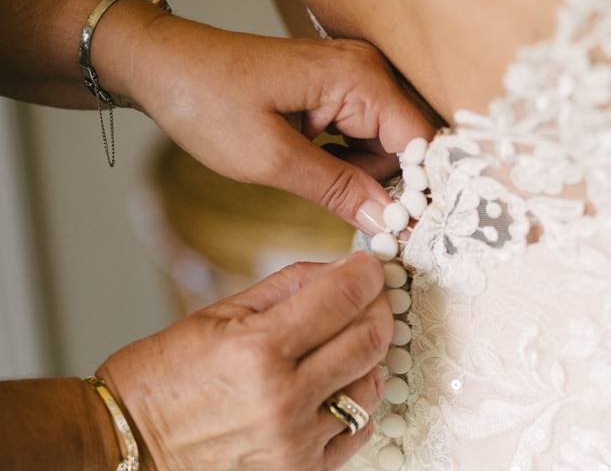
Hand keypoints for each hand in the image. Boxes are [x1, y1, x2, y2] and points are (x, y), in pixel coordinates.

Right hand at [97, 253, 391, 469]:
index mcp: (257, 350)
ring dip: (369, 356)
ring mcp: (294, 442)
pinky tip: (336, 384)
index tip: (369, 267)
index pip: (343, 298)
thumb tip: (342, 268)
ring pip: (371, 385)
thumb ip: (290, 286)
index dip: (366, 274)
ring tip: (347, 341)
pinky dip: (355, 400)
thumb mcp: (220, 313)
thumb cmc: (166, 377)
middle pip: (370, 340)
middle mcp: (282, 399)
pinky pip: (358, 429)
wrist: (129, 445)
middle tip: (372, 296)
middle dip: (379, 307)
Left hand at [101, 10, 434, 232]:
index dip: (419, 189)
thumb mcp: (271, 159)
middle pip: (406, 144)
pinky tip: (307, 162)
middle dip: (382, 183)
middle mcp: (365, 70)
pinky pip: (361, 133)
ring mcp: (352, 76)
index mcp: (358, 78)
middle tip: (340, 207)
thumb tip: (389, 222)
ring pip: (384, 143)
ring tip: (305, 174)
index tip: (405, 233)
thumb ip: (338, 191)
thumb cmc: (206, 100)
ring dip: (357, 173)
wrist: (163, 65)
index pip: (420, 140)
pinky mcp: (335, 88)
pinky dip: (343, 158)